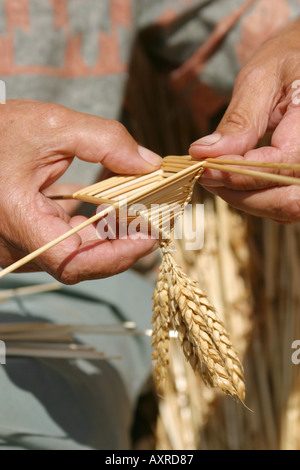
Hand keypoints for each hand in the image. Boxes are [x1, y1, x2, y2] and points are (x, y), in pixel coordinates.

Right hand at [0, 99, 161, 282]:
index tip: (148, 238)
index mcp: (18, 220)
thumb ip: (105, 140)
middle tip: (154, 220)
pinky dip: (94, 229)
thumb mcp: (53, 125)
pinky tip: (110, 209)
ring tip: (139, 212)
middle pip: (82, 261)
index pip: (72, 261)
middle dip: (123, 242)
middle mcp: (19, 244)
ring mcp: (24, 245)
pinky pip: (68, 244)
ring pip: (77, 255)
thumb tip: (149, 164)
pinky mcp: (30, 238)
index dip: (115, 256)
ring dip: (111, 235)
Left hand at [189, 19, 299, 223]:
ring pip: (285, 206)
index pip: (279, 164)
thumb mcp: (260, 79)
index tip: (204, 168)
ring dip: (246, 200)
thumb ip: (238, 121)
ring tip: (215, 178)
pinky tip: (233, 181)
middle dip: (240, 193)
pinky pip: (284, 201)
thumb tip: (203, 154)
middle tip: (205, 177)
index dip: (239, 173)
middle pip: (286, 198)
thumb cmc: (288, 59)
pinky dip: (256, 197)